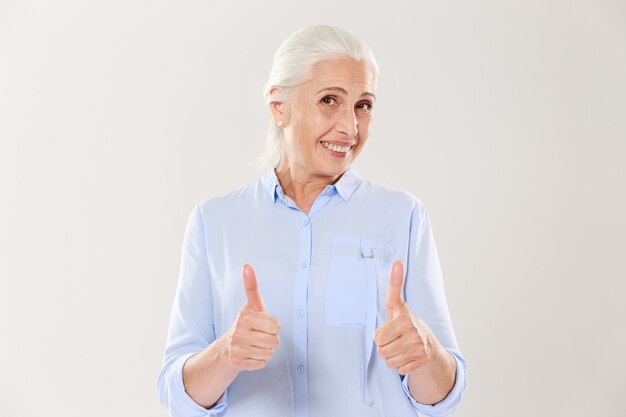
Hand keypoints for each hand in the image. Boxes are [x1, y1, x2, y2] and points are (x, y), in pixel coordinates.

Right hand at [226, 264, 280, 370]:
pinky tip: (250, 354)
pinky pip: (262, 363)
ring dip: (266, 350)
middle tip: (260, 336)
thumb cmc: (247, 322)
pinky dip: (259, 360)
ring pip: (269, 353)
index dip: (274, 326)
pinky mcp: (237, 363)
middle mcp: (238, 332)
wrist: (227, 347)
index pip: (276, 325)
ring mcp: (236, 348)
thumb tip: (247, 266)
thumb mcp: (252, 305)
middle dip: (271, 340)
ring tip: (255, 345)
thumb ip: (251, 286)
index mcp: (244, 316)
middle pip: (274, 341)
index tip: (263, 323)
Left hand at [374, 260, 436, 374]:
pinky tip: (407, 356)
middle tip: (395, 340)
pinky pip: (399, 369)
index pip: (378, 337)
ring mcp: (420, 349)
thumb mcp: (398, 305)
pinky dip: (400, 365)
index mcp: (405, 320)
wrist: (429, 345)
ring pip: (389, 361)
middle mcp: (414, 335)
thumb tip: (397, 261)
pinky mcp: (422, 362)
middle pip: (382, 351)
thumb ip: (395, 285)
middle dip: (385, 348)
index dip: (380, 336)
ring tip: (401, 348)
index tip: (392, 331)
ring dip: (392, 357)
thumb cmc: (407, 323)